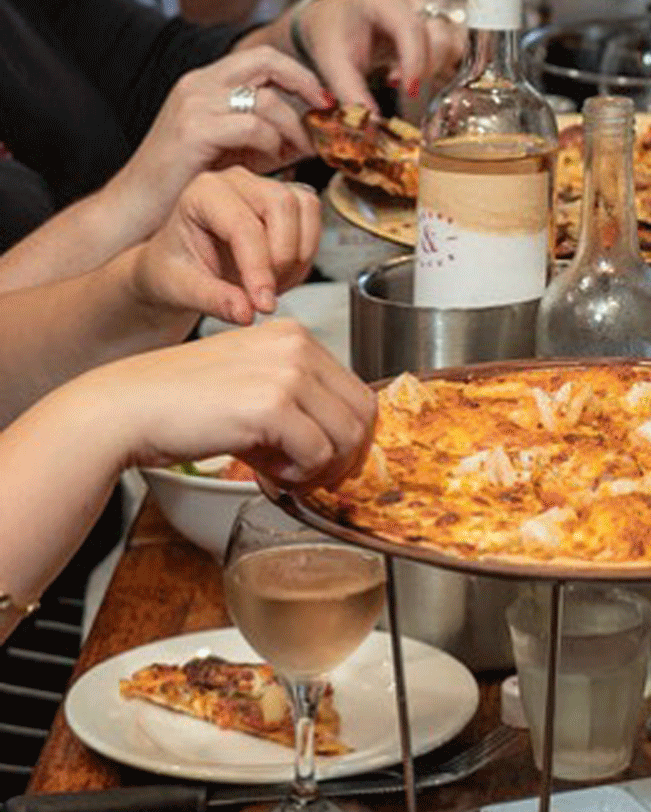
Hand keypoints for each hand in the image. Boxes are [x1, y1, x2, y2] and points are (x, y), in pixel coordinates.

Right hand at [92, 319, 375, 488]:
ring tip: (286, 474)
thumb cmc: (182, 404)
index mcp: (294, 336)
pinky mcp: (272, 405)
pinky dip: (299, 476)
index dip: (348, 436)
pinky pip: (318, 455)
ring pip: (348, 437)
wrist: (126, 409)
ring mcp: (287, 372)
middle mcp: (296, 345)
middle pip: (363, 415)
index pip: (358, 393)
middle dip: (344, 455)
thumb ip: (298, 403)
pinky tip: (269, 472)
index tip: (323, 458)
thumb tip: (343, 443)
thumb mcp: (252, 385)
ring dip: (322, 468)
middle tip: (311, 475)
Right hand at [111, 47, 327, 231]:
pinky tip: (273, 162)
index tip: (323, 101)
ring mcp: (194, 104)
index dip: (299, 74)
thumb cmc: (186, 182)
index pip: (262, 57)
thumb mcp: (234, 150)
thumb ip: (267, 136)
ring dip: (293, 128)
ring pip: (266, 99)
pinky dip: (272, 144)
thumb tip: (312, 136)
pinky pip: (252, 126)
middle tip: (325, 113)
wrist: (137, 206)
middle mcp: (198, 84)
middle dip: (305, 84)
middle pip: (266, 61)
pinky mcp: (194, 130)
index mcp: (207, 82)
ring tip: (298, 154)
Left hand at [129, 168, 320, 325]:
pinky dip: (307, 253)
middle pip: (282, 206)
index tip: (263, 305)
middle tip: (266, 294)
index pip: (242, 225)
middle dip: (283, 257)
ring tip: (273, 285)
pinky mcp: (288, 201)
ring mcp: (266, 187)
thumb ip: (214, 300)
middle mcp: (237, 181)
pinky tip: (283, 274)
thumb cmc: (176, 268)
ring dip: (299, 255)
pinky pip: (314, 220)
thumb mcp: (182, 289)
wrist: (181, 264)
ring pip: (305, 208)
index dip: (258, 268)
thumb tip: (247, 312)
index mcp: (203, 192)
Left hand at [291, 0, 465, 108]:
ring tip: (409, 79)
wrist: (336, 18)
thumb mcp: (334, 63)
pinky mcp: (444, 25)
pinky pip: (461, 50)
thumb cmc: (335, 35)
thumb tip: (373, 126)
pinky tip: (420, 76)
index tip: (408, 90)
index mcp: (384, 0)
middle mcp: (415, 0)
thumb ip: (351, 94)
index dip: (415, 61)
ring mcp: (433, 10)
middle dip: (428, 67)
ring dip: (439, 68)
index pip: (412, 26)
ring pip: (459, 41)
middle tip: (403, 86)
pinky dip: (445, 69)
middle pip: (443, 33)